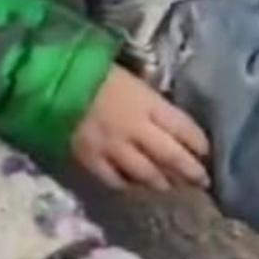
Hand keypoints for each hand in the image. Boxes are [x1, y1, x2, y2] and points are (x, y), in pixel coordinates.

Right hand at [71, 65, 211, 193]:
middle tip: (202, 181)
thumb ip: (150, 101)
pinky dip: (128, 185)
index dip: (199, 143)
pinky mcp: (91, 160)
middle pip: (171, 156)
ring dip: (163, 182)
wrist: (52, 82)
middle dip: (190, 171)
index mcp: (148, 103)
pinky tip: (134, 185)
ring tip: (171, 186)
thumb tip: (169, 119)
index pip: (183, 128)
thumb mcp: (131, 78)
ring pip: (146, 174)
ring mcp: (113, 148)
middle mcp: (136, 129)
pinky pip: (115, 180)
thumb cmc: (94, 72)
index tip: (207, 152)